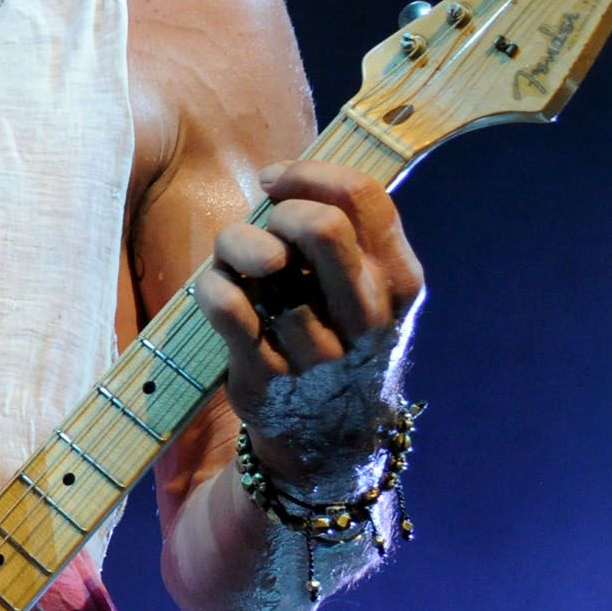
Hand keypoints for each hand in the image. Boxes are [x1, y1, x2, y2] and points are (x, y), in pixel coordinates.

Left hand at [193, 160, 425, 485]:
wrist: (331, 436)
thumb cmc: (336, 333)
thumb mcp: (364, 285)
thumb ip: (342, 230)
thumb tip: (283, 178)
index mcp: (398, 282)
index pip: (362, 197)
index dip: (309, 174)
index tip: (277, 181)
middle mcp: (367, 317)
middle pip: (320, 226)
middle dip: (281, 213)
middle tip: (269, 227)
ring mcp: (318, 352)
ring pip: (264, 264)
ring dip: (237, 251)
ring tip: (246, 271)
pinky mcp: (267, 378)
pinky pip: (227, 307)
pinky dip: (213, 286)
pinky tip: (220, 289)